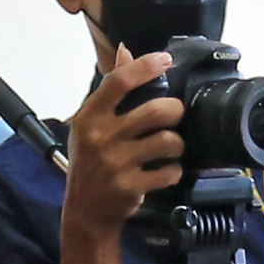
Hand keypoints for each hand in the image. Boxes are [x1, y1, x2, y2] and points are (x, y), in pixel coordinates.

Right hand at [62, 42, 183, 241]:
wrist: (85, 212)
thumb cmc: (90, 164)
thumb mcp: (90, 124)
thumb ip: (109, 90)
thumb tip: (124, 50)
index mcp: (89, 117)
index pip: (120, 81)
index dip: (146, 66)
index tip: (165, 60)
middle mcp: (100, 137)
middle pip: (155, 111)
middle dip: (175, 111)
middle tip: (175, 116)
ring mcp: (115, 163)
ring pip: (168, 141)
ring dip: (177, 144)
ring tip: (171, 148)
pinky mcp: (130, 186)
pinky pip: (169, 171)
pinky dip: (173, 170)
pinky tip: (165, 171)